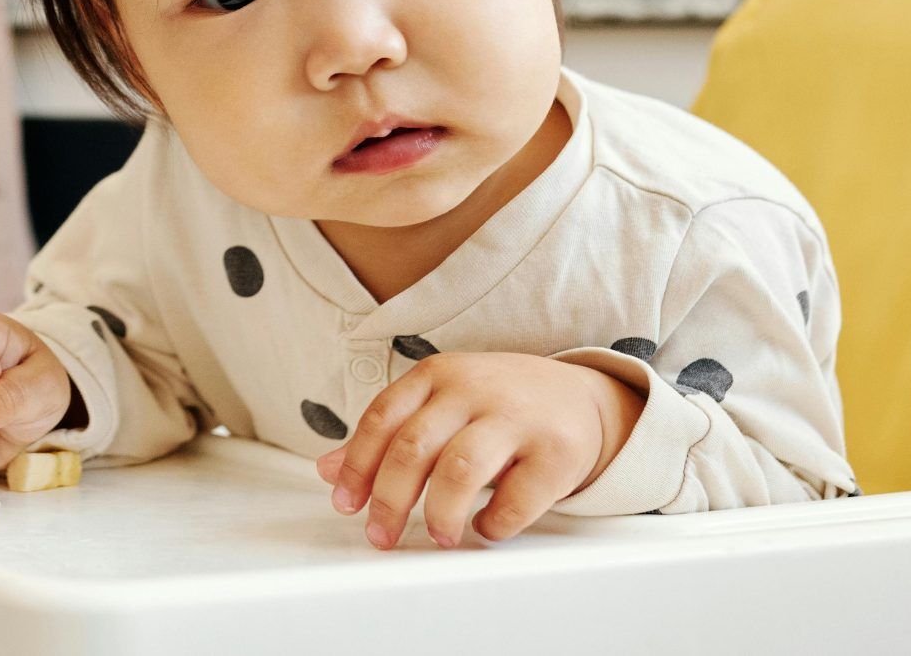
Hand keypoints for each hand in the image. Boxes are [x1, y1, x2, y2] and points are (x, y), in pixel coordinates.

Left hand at [314, 352, 643, 549]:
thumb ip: (386, 435)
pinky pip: (516, 500)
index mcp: (437, 375)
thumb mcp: (440, 404)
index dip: (357, 467)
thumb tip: (327, 470)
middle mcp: (474, 390)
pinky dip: (493, 524)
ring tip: (437, 536)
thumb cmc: (497, 405)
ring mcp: (517, 419)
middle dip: (389, 499)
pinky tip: (485, 527)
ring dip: (439, 513)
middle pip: (414, 447)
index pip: (382, 419)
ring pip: (460, 470)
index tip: (346, 504)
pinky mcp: (557, 453)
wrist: (583, 397)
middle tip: (381, 535)